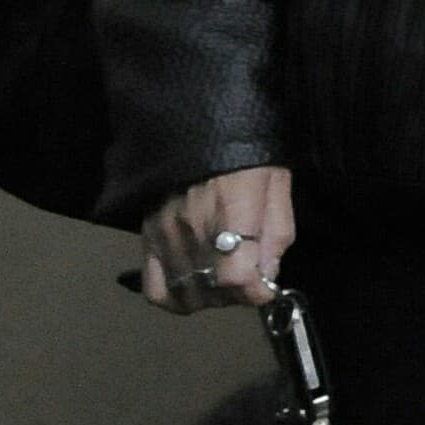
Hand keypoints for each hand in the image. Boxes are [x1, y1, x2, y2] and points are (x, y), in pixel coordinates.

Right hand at [137, 165, 293, 314]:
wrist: (198, 125)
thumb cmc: (246, 154)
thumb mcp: (276, 184)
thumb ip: (276, 232)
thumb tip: (268, 274)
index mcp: (232, 209)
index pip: (235, 275)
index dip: (256, 291)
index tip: (266, 288)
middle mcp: (194, 227)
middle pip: (213, 291)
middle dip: (239, 295)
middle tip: (249, 280)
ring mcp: (166, 235)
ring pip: (185, 296)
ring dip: (211, 299)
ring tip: (224, 282)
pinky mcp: (147, 239)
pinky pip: (155, 289)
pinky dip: (176, 298)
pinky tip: (195, 286)